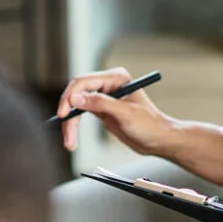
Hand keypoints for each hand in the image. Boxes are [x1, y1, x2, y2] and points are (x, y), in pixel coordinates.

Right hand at [55, 67, 171, 154]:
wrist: (159, 140)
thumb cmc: (150, 125)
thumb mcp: (126, 114)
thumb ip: (101, 103)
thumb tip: (76, 98)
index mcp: (116, 78)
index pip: (83, 82)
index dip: (70, 97)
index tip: (64, 114)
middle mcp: (108, 84)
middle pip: (76, 94)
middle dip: (68, 114)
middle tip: (66, 135)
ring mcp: (103, 97)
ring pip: (75, 106)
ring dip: (69, 124)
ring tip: (70, 143)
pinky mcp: (100, 110)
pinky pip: (79, 115)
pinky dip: (74, 126)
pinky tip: (72, 140)